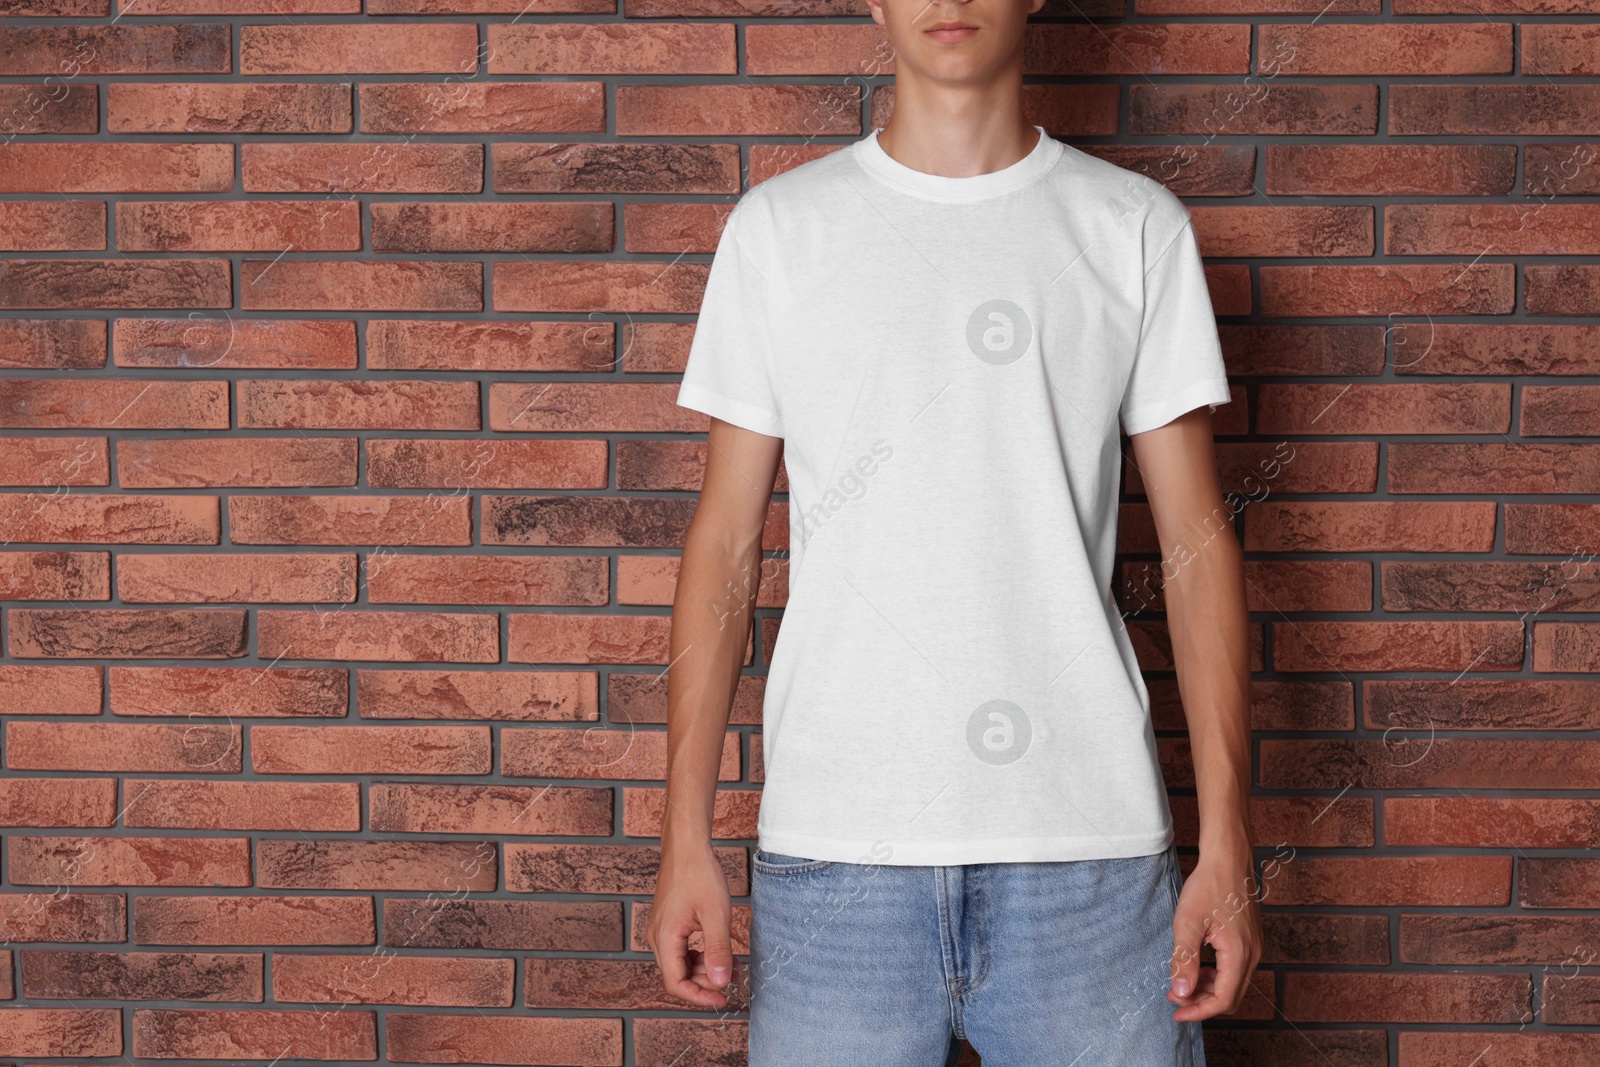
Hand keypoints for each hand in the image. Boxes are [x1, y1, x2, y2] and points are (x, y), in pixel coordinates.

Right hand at [646, 841, 736, 1007]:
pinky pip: (681, 949)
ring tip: (731, 967)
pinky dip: (699, 956)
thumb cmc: (699, 873)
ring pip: (680, 963)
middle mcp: (657, 936)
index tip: (722, 1000)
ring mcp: (661, 929)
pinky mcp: (668, 923)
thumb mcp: (716, 914)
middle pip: (677, 976)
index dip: (699, 996)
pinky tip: (718, 952)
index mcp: (665, 937)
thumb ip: (718, 950)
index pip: (676, 983)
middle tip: (732, 980)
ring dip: (704, 970)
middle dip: (705, 982)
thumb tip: (720, 983)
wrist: (687, 846)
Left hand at [1168, 845, 1262, 1020]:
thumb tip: (1182, 993)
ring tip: (1181, 982)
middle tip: (1174, 997)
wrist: (1228, 858)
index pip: (1223, 1000)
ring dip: (1207, 989)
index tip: (1176, 1013)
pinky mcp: (1250, 940)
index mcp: (1239, 954)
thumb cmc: (1209, 885)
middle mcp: (1252, 954)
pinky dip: (1216, 975)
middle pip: (1230, 996)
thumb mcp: (1187, 923)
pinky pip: (1235, 969)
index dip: (1198, 1011)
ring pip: (1233, 984)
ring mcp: (1254, 947)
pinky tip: (1197, 966)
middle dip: (1201, 1002)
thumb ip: (1184, 960)